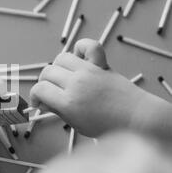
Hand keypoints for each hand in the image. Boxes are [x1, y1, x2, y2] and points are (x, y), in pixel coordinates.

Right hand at [30, 39, 151, 136]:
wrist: (137, 118)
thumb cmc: (109, 127)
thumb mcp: (78, 125)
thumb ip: (59, 111)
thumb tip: (45, 102)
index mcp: (68, 102)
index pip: (39, 89)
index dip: (35, 96)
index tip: (39, 103)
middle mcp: (76, 83)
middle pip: (47, 72)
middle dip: (44, 83)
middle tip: (51, 93)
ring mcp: (88, 71)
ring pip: (61, 58)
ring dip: (58, 68)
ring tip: (64, 78)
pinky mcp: (100, 64)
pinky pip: (87, 46)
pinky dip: (80, 49)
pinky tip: (79, 60)